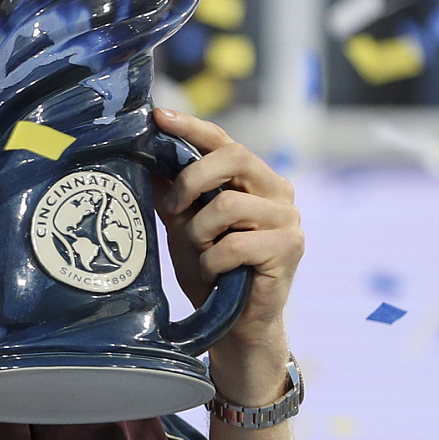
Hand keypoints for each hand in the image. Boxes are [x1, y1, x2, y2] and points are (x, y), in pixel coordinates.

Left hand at [148, 107, 303, 351]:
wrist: (233, 324)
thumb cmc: (211, 271)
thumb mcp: (184, 225)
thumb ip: (173, 193)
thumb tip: (147, 157)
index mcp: (253, 179)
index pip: (223, 140)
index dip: (191, 126)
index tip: (158, 116)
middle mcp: (277, 190)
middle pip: (233, 156)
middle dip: (192, 179)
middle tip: (174, 209)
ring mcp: (288, 217)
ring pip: (228, 204)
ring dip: (201, 233)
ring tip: (202, 253)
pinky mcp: (291, 246)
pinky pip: (236, 243)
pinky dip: (214, 261)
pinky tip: (216, 274)